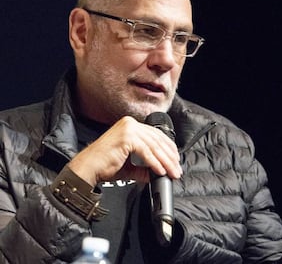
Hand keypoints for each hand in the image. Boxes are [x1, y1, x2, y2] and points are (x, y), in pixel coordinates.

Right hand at [67, 116, 181, 185]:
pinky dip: (155, 163)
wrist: (87, 169)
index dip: (168, 148)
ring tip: (171, 173)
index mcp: (131, 126)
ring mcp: (128, 129)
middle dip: (170, 157)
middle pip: (157, 140)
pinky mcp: (126, 137)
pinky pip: (146, 152)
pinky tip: (160, 172)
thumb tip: (156, 173)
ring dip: (165, 162)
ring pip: (154, 146)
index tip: (175, 161)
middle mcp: (130, 124)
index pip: (156, 135)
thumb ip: (144, 167)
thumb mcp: (129, 166)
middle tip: (177, 170)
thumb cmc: (104, 166)